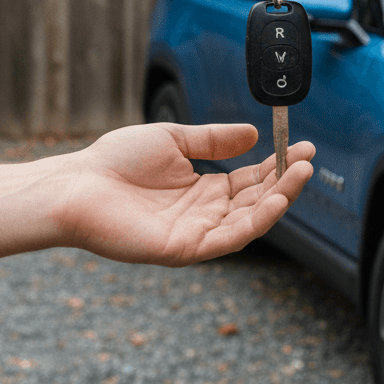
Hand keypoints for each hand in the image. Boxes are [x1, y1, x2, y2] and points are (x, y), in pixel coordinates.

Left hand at [55, 123, 314, 266]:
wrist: (76, 184)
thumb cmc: (114, 162)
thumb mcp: (173, 139)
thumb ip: (212, 139)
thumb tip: (253, 134)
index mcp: (202, 189)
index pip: (250, 180)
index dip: (277, 165)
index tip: (301, 147)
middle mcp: (203, 214)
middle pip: (255, 201)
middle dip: (285, 181)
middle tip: (307, 159)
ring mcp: (195, 233)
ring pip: (248, 222)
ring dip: (278, 200)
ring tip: (299, 175)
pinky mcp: (183, 250)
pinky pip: (227, 239)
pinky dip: (254, 221)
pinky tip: (272, 200)